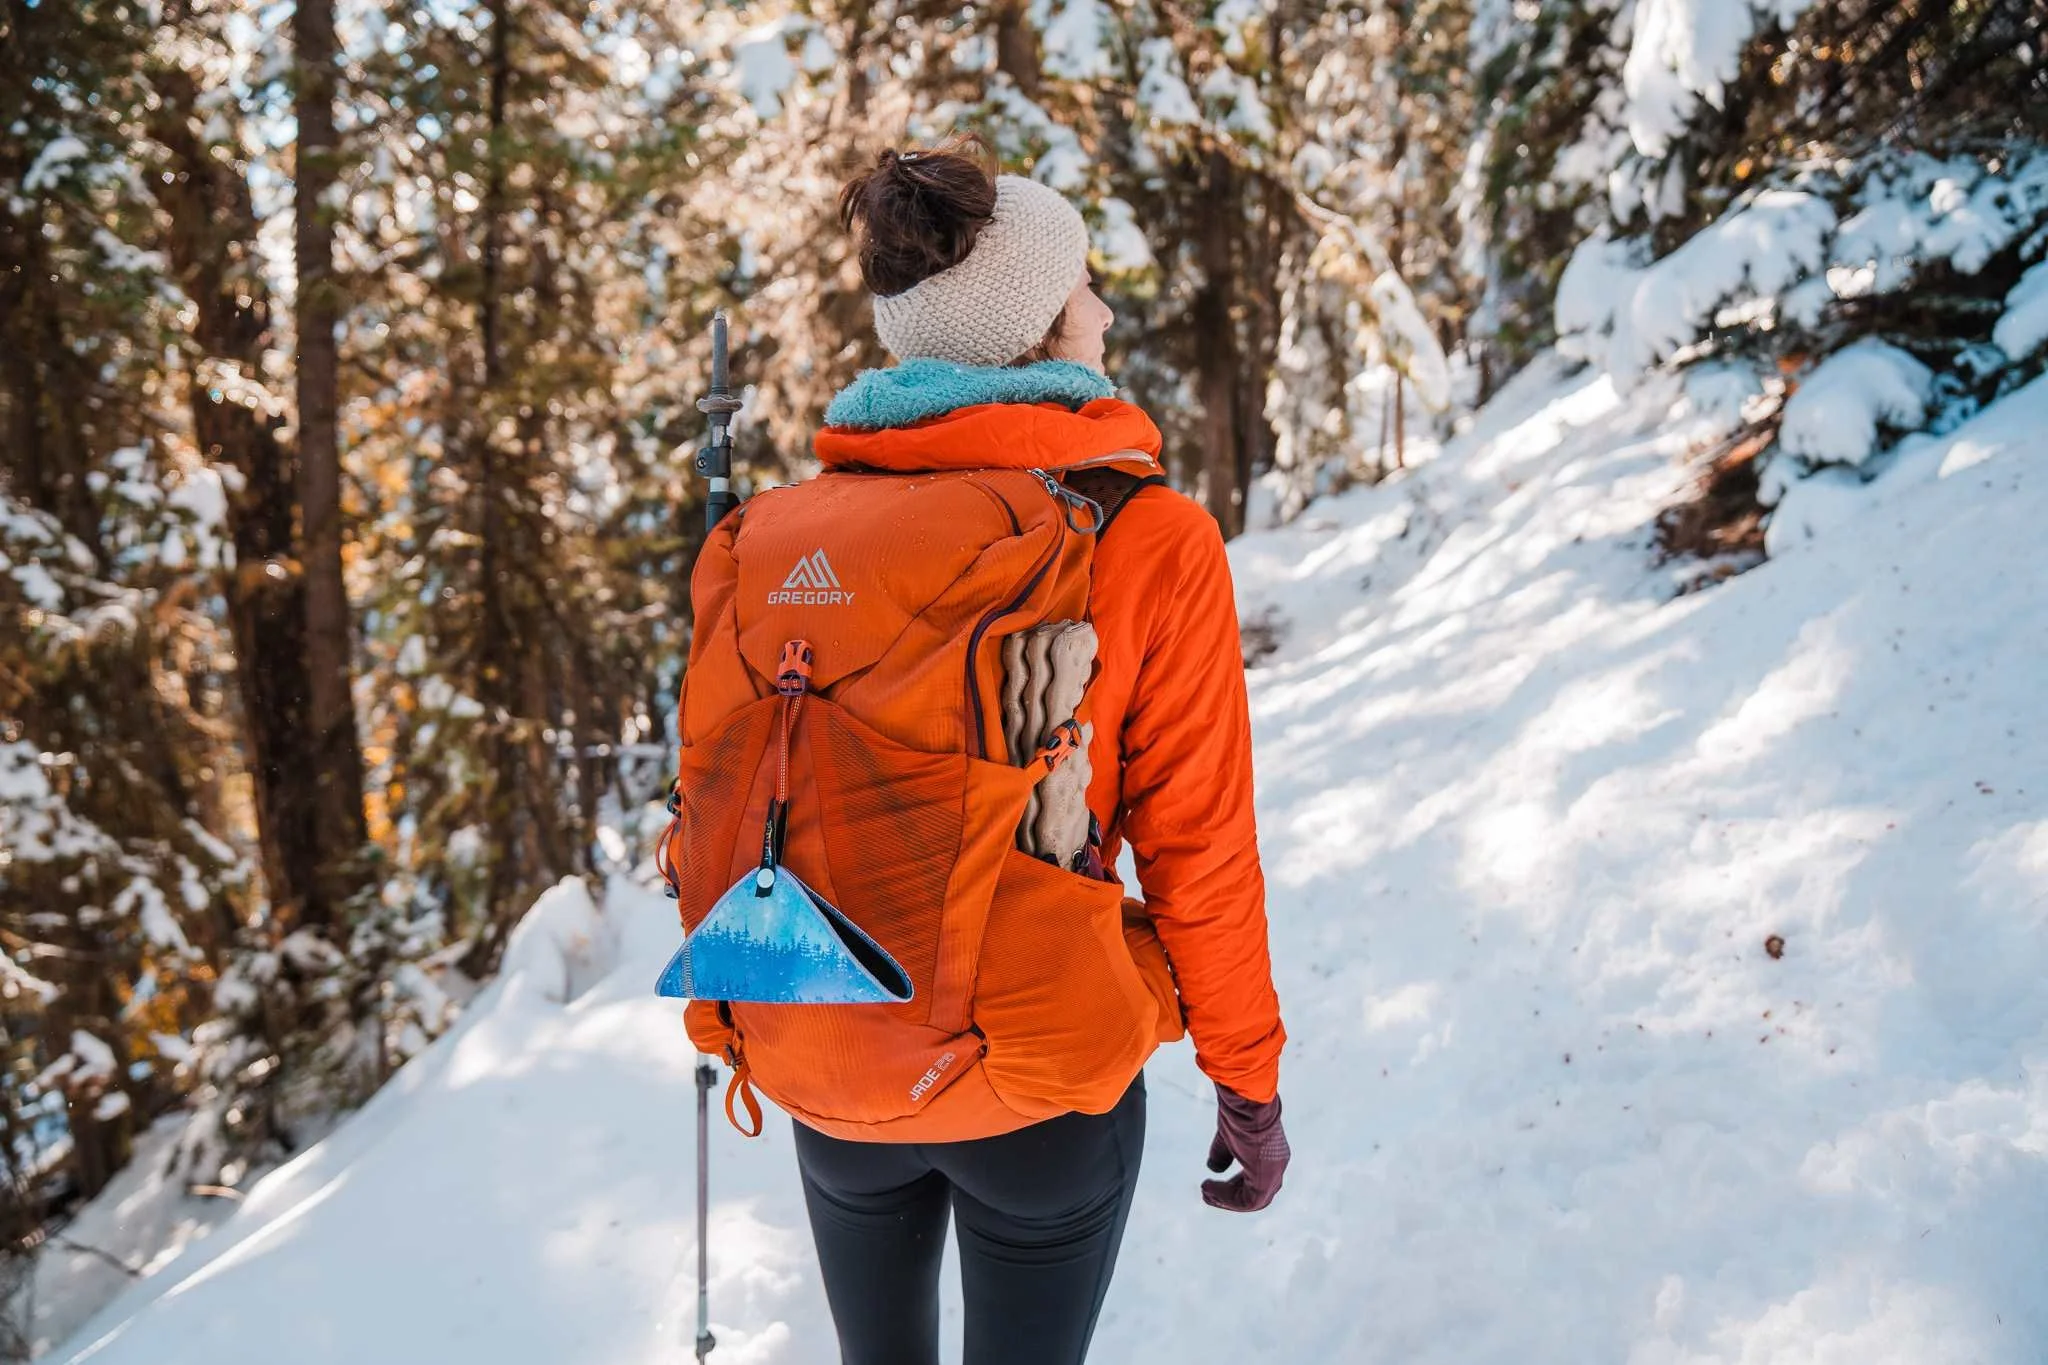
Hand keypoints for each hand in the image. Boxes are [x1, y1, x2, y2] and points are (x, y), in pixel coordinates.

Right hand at [1202, 1082, 1288, 1211]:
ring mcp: (1273, 1172)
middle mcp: (1277, 1164)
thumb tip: (1213, 1168)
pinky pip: (1247, 1200)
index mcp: (1272, 1153)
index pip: (1258, 1179)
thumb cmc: (1239, 1111)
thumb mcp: (1229, 1135)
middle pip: (1257, 1193)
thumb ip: (1223, 1153)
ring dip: (1227, 1200)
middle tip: (1208, 1192)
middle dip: (1231, 1196)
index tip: (1215, 1184)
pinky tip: (1208, 1189)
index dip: (1236, 1186)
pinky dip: (1227, 1199)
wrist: (1246, 1100)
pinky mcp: (1264, 1177)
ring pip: (1253, 1200)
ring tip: (1205, 1192)